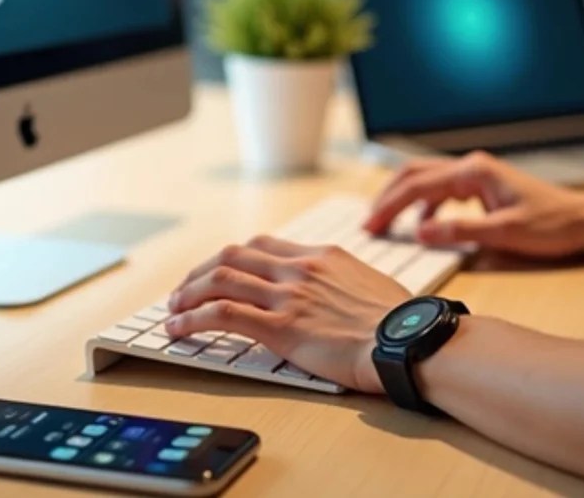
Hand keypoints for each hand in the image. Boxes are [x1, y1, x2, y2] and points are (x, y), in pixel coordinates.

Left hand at [164, 236, 410, 392]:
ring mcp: (287, 296)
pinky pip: (223, 314)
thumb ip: (346, 282)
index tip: (219, 270)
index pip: (263, 245)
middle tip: (185, 289)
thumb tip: (343, 293)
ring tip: (173, 308)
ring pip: (220, 280)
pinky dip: (192, 319)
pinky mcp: (280, 328)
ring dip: (188, 293)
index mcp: (321, 256)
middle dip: (201, 271)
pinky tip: (178, 328)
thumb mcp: (372, 285)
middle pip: (233, 256)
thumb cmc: (401, 322)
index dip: (233, 258)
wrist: (409, 339)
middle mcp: (299, 269)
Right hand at [364, 151, 583, 258]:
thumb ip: (460, 232)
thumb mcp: (505, 233)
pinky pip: (443, 191)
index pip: (418, 185)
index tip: (370, 226)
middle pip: (415, 174)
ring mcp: (477, 174)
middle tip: (369, 224)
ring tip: (387, 224)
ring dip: (404, 200)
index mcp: (474, 171)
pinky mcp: (483, 186)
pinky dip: (426, 206)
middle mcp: (472, 166)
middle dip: (388, 197)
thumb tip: (420, 232)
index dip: (389, 206)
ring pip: (427, 180)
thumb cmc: (553, 225)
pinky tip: (425, 226)